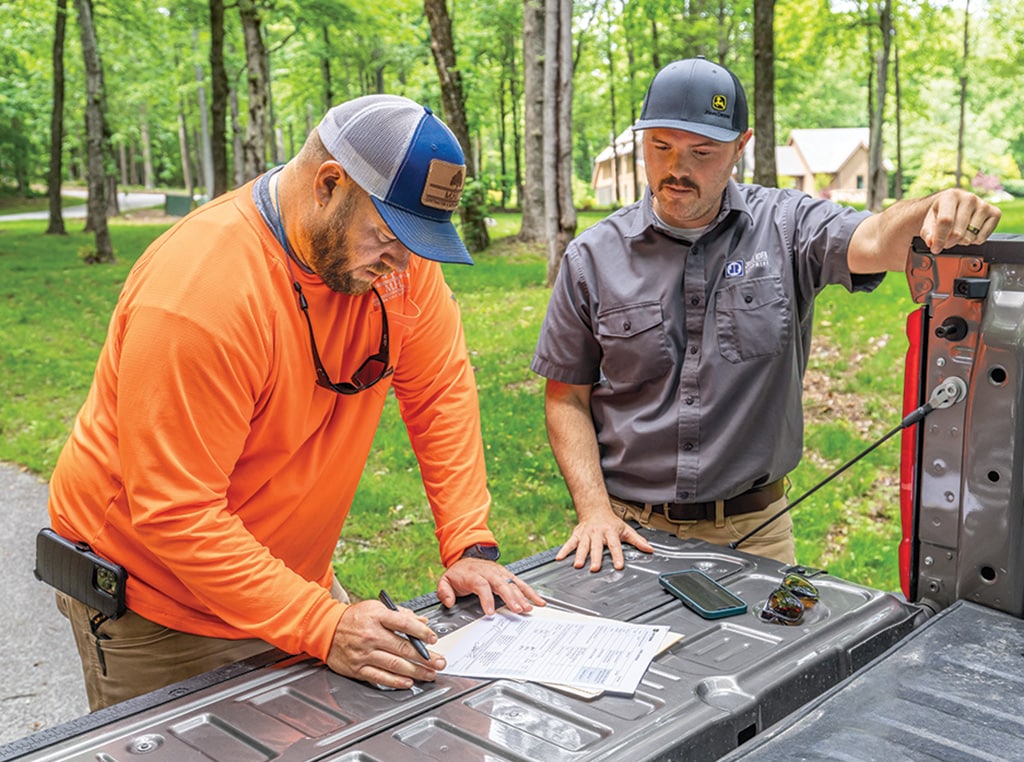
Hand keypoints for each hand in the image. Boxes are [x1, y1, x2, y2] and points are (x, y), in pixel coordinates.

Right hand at [325, 599, 444, 689]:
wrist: (325, 629)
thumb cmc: (354, 618)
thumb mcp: (376, 608)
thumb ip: (400, 614)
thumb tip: (422, 622)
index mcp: (377, 617)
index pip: (404, 624)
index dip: (422, 632)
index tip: (434, 638)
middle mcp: (371, 635)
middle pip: (403, 648)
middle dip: (426, 657)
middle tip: (440, 662)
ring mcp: (364, 653)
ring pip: (395, 665)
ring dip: (416, 671)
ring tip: (430, 674)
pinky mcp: (358, 668)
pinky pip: (380, 677)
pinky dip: (396, 681)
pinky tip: (408, 682)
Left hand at [437, 558, 546, 614]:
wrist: (466, 557)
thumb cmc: (459, 572)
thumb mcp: (445, 580)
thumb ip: (444, 591)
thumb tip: (449, 602)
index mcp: (474, 574)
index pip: (482, 585)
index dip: (486, 599)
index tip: (490, 612)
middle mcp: (489, 572)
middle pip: (501, 584)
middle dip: (510, 597)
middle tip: (517, 609)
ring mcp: (500, 573)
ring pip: (513, 583)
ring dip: (522, 596)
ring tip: (529, 607)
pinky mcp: (507, 575)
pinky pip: (520, 582)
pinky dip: (530, 591)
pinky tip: (538, 600)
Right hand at [555, 509, 653, 571]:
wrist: (595, 509)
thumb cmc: (611, 522)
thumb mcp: (626, 529)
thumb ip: (637, 540)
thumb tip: (650, 549)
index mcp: (611, 532)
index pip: (615, 545)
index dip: (617, 556)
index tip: (619, 566)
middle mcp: (598, 533)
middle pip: (597, 547)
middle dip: (595, 558)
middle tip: (594, 568)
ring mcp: (586, 534)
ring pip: (583, 546)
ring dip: (580, 556)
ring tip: (577, 565)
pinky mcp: (577, 535)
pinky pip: (569, 543)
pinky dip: (564, 550)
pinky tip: (559, 558)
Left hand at [919, 188, 1000, 253]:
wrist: (953, 205)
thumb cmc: (941, 213)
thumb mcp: (929, 221)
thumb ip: (928, 233)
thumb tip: (933, 242)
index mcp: (951, 196)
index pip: (945, 221)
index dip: (940, 238)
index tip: (935, 248)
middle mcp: (969, 198)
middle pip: (958, 232)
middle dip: (949, 242)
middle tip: (945, 241)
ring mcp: (983, 205)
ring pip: (970, 236)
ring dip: (961, 241)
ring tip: (957, 234)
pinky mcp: (995, 213)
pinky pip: (983, 237)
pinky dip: (974, 241)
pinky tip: (969, 232)